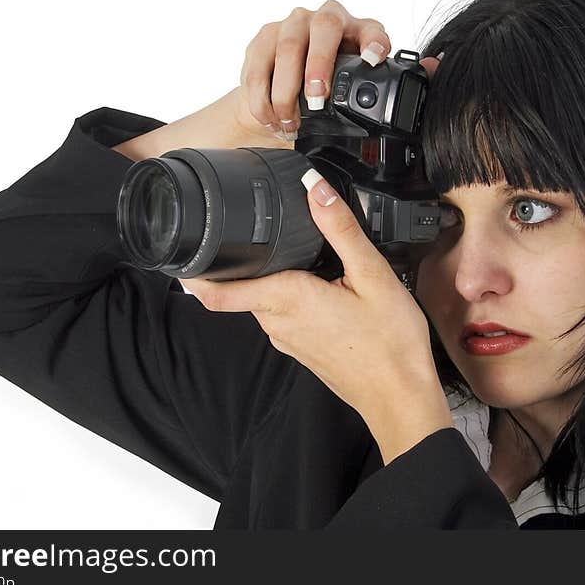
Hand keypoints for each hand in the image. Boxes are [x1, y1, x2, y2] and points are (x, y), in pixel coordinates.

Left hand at [180, 149, 450, 464]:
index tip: (183, 252)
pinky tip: (315, 288)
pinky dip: (285, 298)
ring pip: (261, 302)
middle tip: (245, 233)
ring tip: (287, 255)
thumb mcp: (373, 274)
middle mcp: (278, 322)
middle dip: (239, 263)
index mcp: (287, 299)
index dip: (194, 273)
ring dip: (265, 280)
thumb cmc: (390, 342)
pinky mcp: (300, 348)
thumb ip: (340, 228)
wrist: (400, 395)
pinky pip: (280, 316)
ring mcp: (287, 339)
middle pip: (239, 289)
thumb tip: (314, 188)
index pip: (217, 293)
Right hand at [231, 0, 391, 145]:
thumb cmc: (321, 88)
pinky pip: (259, 66)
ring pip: (287, 48)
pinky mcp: (263, 39)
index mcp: (355, 31)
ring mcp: (291, 25)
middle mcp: (323, 20)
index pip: (371, 29)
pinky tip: (271, 118)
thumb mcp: (346, 92)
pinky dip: (262, 98)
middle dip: (319, 65)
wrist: (283, 88)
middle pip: (324, 28)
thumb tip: (366, 129)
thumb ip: (357, 98)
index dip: (373, 42)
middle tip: (316, 100)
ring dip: (286, 92)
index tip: (372, 60)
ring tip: (290, 122)